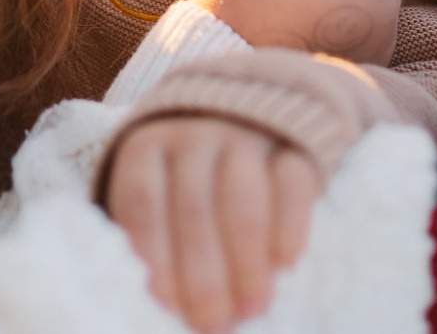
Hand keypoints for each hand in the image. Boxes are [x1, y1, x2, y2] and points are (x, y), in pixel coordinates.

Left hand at [103, 117, 320, 331]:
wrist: (241, 123)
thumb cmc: (185, 185)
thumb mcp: (157, 202)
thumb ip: (155, 246)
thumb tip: (165, 305)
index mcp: (147, 149)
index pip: (143, 201)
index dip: (153, 256)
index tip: (167, 305)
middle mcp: (193, 136)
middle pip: (193, 207)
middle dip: (203, 274)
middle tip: (214, 324)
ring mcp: (244, 136)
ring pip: (242, 197)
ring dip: (246, 259)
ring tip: (252, 307)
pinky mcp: (292, 145)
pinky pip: (292, 182)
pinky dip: (290, 225)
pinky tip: (285, 263)